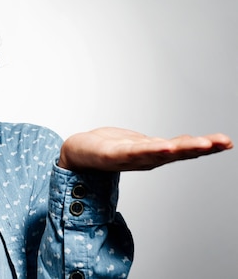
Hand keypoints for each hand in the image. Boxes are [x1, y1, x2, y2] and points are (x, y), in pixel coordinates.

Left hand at [58, 127, 232, 171]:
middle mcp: (145, 158)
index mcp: (153, 154)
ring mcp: (129, 157)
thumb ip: (161, 145)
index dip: (205, 146)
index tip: (226, 142)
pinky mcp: (111, 155)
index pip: (183, 149)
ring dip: (180, 149)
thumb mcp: (140, 143)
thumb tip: (186, 142)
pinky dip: (150, 150)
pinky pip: (133, 152)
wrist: (77, 153)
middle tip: (222, 143)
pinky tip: (164, 147)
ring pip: (159, 152)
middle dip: (200, 147)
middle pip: (177, 152)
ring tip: (200, 144)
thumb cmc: (108, 147)